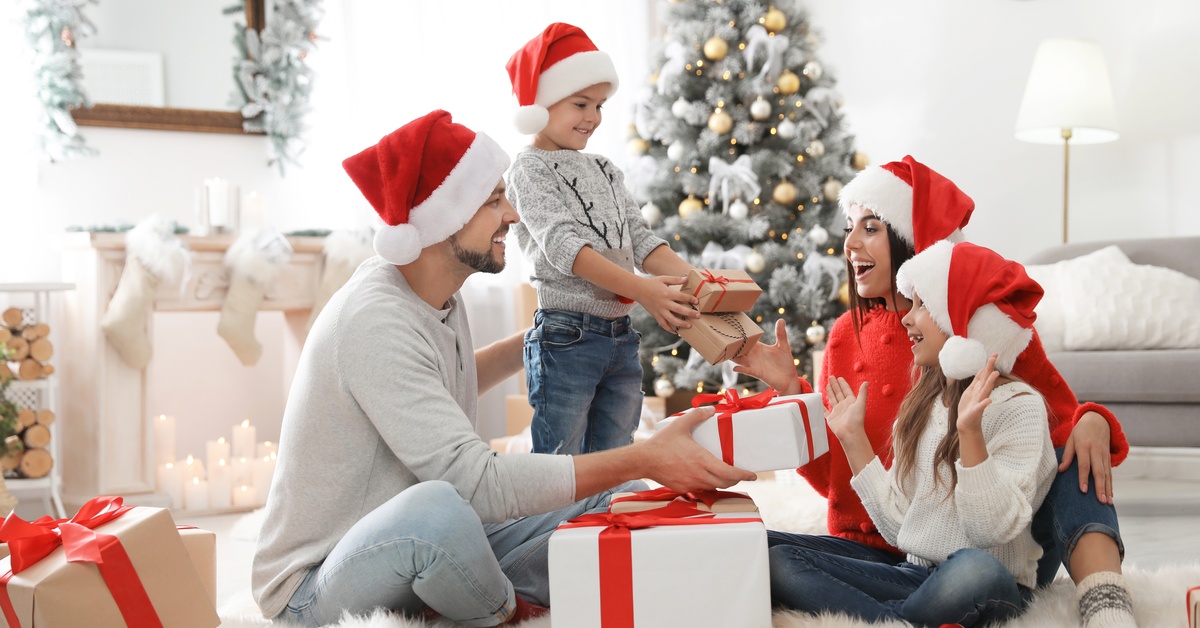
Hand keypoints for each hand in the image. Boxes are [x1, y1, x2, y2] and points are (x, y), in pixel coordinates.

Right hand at [634, 275, 700, 333]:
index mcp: (667, 293)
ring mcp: (660, 310)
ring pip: (672, 320)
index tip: (697, 301)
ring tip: (689, 326)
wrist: (638, 290)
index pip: (682, 297)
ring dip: (681, 324)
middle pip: (679, 309)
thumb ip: (675, 279)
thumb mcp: (664, 279)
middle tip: (698, 316)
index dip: (690, 299)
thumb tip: (687, 278)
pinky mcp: (655, 315)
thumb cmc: (652, 283)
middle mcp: (664, 303)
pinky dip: (669, 329)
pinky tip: (675, 331)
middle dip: (690, 313)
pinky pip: (663, 324)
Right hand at [642, 406, 756, 491]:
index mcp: (702, 460)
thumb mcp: (680, 424)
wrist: (644, 460)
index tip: (752, 474)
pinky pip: (701, 488)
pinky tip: (705, 476)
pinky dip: (708, 484)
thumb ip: (697, 415)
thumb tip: (711, 410)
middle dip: (736, 479)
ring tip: (725, 474)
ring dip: (722, 482)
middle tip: (740, 473)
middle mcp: (699, 475)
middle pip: (725, 483)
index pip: (729, 473)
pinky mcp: (683, 488)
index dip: (743, 475)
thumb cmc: (662, 443)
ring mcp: (691, 483)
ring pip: (714, 487)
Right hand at [732, 319, 800, 393]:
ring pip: (739, 359)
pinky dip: (741, 369)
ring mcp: (754, 364)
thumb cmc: (785, 362)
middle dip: (732, 344)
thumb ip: (781, 334)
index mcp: (758, 347)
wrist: (789, 378)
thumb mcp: (783, 346)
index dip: (740, 334)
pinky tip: (735, 368)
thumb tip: (781, 319)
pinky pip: (747, 371)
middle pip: (739, 349)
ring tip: (726, 352)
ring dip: (733, 356)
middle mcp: (753, 355)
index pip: (746, 339)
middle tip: (724, 337)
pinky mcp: (757, 373)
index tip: (732, 327)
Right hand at [824, 376, 867, 442]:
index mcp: (851, 402)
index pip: (846, 390)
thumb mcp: (861, 404)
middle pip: (838, 393)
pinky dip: (822, 405)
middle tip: (831, 377)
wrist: (850, 433)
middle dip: (835, 385)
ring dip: (829, 392)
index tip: (839, 377)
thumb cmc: (856, 419)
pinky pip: (825, 410)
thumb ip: (862, 393)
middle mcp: (844, 406)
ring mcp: (837, 412)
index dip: (843, 384)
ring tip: (827, 385)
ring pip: (832, 399)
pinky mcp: (830, 418)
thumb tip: (866, 382)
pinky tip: (820, 400)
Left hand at [957, 355, 999, 433]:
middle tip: (994, 356)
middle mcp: (980, 393)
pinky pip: (980, 407)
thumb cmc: (968, 407)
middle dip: (989, 368)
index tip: (994, 354)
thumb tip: (982, 370)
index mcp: (978, 388)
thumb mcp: (971, 391)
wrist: (966, 423)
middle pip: (986, 379)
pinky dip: (984, 404)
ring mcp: (979, 402)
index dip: (988, 365)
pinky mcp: (976, 411)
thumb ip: (977, 381)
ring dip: (990, 382)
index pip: (983, 374)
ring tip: (995, 374)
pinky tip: (989, 400)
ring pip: (985, 390)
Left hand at [1059, 411, 1113, 503]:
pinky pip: (1110, 473)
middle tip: (1101, 501)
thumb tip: (1061, 469)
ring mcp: (1104, 455)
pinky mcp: (1109, 458)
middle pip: (1099, 472)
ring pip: (1107, 474)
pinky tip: (1110, 495)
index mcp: (1084, 446)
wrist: (1098, 420)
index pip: (1084, 465)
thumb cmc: (1081, 431)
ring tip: (1107, 502)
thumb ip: (1067, 455)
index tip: (1083, 491)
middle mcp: (1096, 452)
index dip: (1083, 478)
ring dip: (1107, 489)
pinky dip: (1111, 484)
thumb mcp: (1071, 439)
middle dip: (1100, 487)